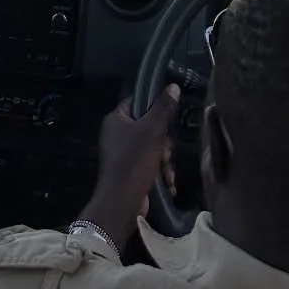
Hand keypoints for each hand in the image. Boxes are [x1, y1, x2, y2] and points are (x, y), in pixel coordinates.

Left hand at [76, 88, 179, 250]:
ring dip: (164, 158)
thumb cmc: (134, 161)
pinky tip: (167, 181)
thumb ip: (163, 108)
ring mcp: (122, 154)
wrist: (123, 202)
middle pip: (149, 126)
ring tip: (166, 170)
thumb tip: (173, 86)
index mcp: (115, 120)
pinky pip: (150, 163)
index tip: (169, 112)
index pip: (137, 101)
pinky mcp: (130, 171)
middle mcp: (116, 135)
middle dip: (163, 141)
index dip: (154, 104)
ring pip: (153, 147)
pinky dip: (160, 171)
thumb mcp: (152, 131)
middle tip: (166, 151)